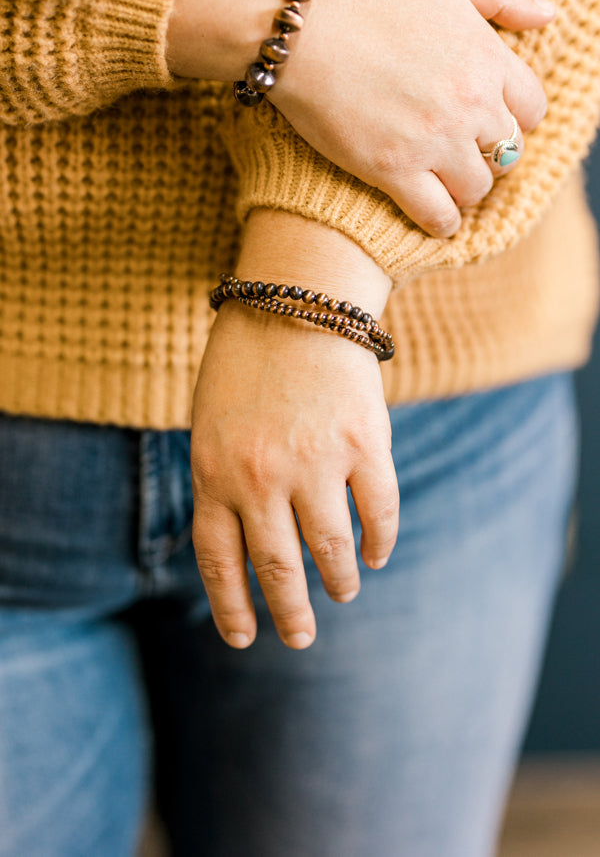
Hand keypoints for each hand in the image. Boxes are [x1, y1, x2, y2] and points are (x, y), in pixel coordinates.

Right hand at [166, 0, 554, 236]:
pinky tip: (433, 219)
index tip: (489, 122)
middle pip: (506, 152)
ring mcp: (434, 141)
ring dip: (463, 189)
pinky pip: (437, 216)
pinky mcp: (393, 171)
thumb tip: (547, 17)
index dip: (514, 119)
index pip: (531, 108)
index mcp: (485, 56)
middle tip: (461, 154)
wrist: (296, 18)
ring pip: (476, 189)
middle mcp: (470, 103)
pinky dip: (440, 223)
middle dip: (488, 154)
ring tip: (443, 185)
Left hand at [191, 212, 397, 648]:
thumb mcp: (209, 423)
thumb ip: (219, 481)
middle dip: (291, 615)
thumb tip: (243, 546)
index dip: (233, 609)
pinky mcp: (363, 444)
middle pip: (278, 571)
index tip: (246, 639)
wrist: (295, 298)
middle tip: (301, 639)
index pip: (219, 564)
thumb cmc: (244, 362)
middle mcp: (260, 478)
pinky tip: (377, 556)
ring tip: (344, 593)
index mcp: (213, 473)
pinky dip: (380, 542)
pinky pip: (378, 513)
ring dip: (340, 582)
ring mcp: (314, 463)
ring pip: (332, 551)